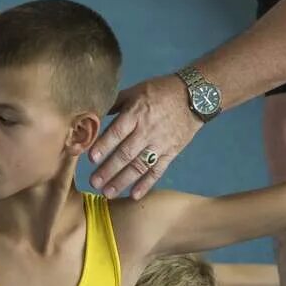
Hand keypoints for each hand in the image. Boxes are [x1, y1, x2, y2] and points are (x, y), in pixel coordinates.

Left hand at [89, 73, 200, 196]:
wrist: (194, 97)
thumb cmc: (161, 92)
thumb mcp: (136, 90)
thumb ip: (116, 103)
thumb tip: (95, 115)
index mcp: (136, 113)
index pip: (117, 132)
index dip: (104, 145)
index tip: (91, 159)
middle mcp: (147, 130)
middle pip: (126, 153)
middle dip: (108, 169)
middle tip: (94, 182)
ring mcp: (160, 144)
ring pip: (139, 165)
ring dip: (123, 181)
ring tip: (108, 193)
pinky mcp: (171, 153)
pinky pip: (158, 171)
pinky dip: (147, 184)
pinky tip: (134, 195)